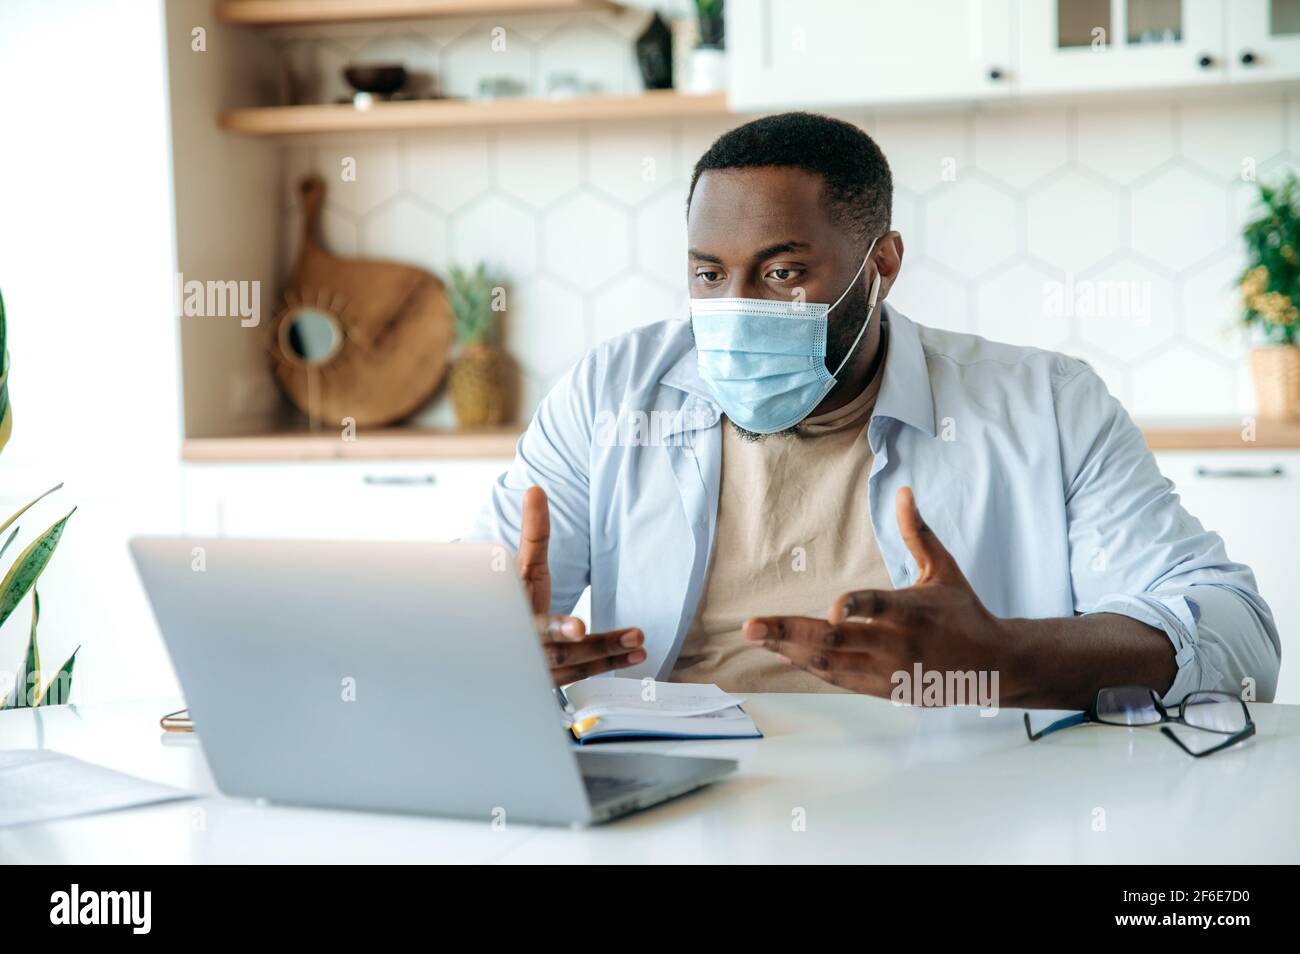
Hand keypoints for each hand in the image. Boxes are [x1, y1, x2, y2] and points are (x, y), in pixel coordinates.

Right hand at [518, 486, 645, 684]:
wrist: (495, 641)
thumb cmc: (514, 599)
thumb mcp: (522, 565)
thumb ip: (533, 531)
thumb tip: (535, 490)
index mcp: (515, 612)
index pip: (534, 615)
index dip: (555, 623)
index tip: (578, 626)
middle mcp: (525, 642)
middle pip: (555, 646)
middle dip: (581, 641)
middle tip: (586, 632)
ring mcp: (538, 665)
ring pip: (574, 663)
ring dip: (607, 652)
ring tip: (637, 640)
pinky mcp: (553, 679)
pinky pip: (583, 673)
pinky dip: (610, 664)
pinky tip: (636, 655)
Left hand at [742, 486, 1017, 701]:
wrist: (990, 666)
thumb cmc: (963, 611)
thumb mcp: (943, 570)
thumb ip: (918, 534)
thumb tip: (904, 491)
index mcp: (913, 611)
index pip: (879, 606)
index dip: (856, 607)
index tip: (834, 609)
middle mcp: (896, 643)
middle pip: (836, 640)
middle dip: (789, 632)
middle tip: (750, 626)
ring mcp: (886, 670)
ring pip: (829, 663)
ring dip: (788, 649)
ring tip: (756, 636)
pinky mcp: (882, 688)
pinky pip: (837, 678)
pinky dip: (807, 665)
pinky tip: (781, 652)